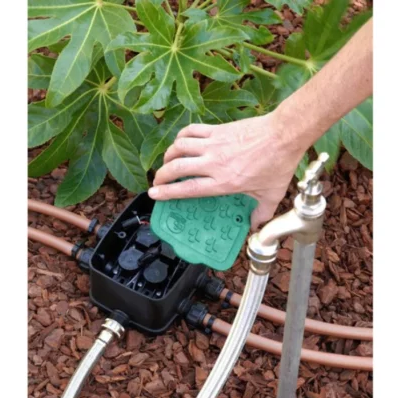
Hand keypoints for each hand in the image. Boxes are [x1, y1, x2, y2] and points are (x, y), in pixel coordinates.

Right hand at [148, 112, 305, 229]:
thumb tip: (254, 226)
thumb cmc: (278, 164)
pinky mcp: (217, 130)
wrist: (283, 134)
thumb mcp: (271, 195)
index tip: (154, 194)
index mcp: (224, 182)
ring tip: (166, 162)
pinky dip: (181, 136)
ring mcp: (213, 144)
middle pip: (177, 168)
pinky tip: (180, 142)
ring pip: (179, 147)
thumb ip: (261, 214)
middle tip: (157, 182)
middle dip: (161, 175)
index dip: (167, 192)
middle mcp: (213, 163)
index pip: (188, 188)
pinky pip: (191, 130)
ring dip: (168, 155)